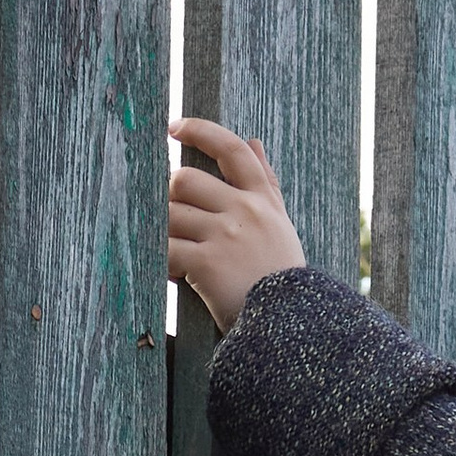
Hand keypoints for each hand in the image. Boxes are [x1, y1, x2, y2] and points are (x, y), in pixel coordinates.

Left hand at [167, 117, 305, 335]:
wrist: (292, 327)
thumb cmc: (283, 278)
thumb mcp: (281, 225)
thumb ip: (265, 183)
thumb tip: (253, 141)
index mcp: (262, 200)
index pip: (230, 149)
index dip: (199, 131)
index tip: (175, 128)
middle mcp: (244, 212)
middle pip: (186, 180)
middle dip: (171, 197)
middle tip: (172, 217)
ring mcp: (225, 236)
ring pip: (172, 215)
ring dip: (165, 232)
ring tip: (174, 250)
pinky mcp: (207, 264)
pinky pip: (168, 250)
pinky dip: (163, 261)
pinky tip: (173, 274)